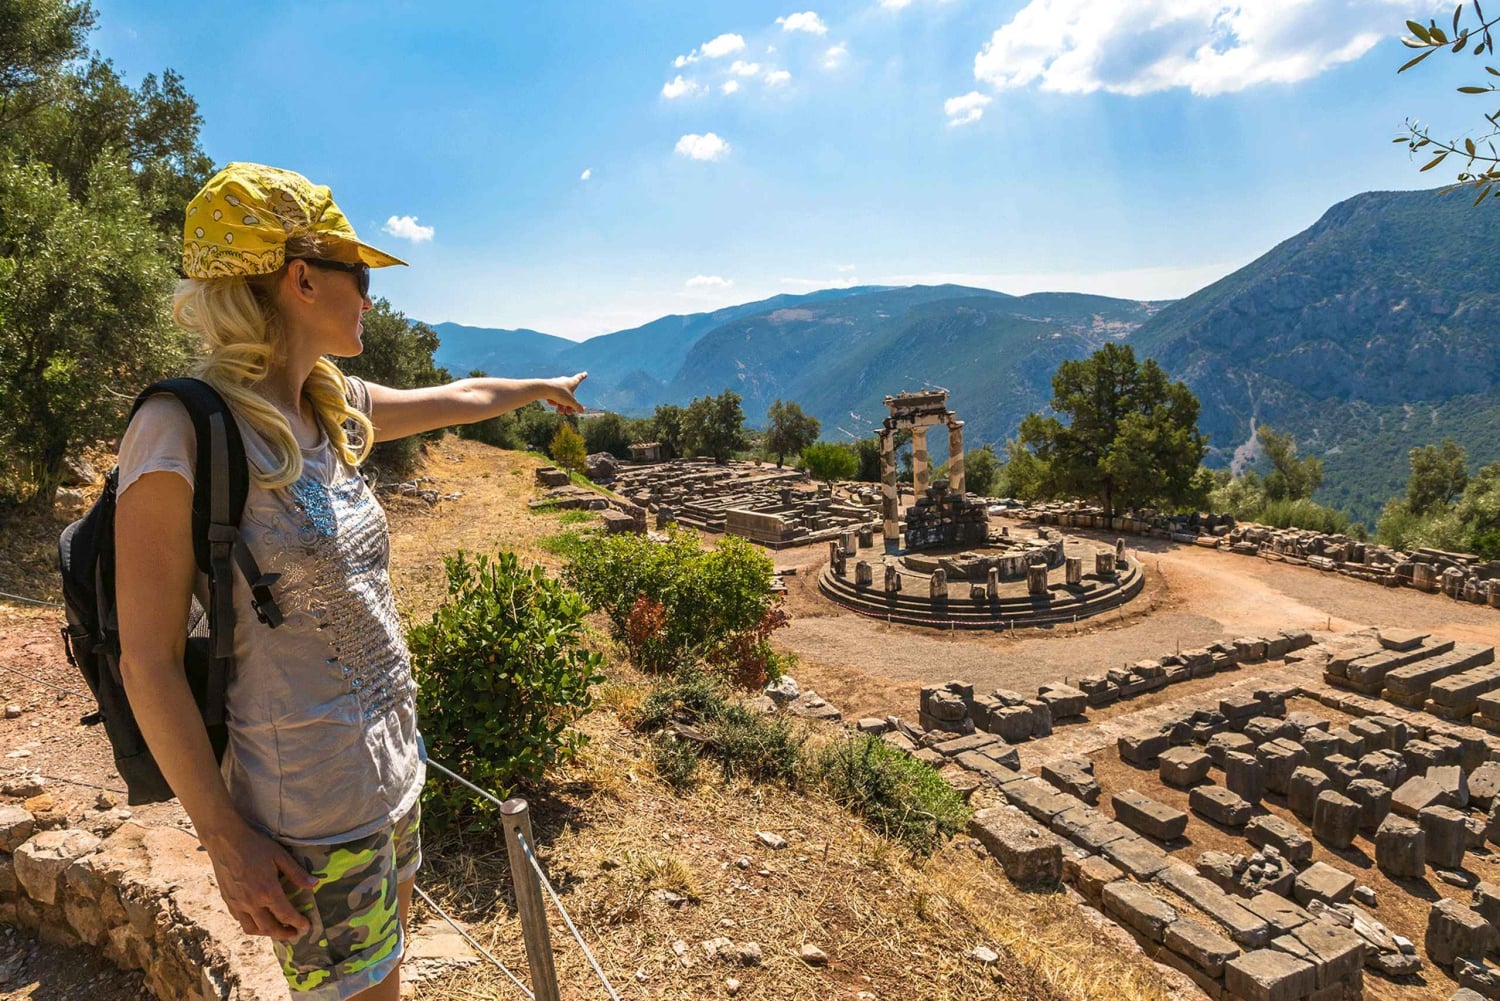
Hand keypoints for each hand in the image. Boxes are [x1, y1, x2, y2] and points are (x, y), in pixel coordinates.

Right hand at [202, 820, 317, 940]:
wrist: (225, 840)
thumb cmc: (255, 845)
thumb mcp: (280, 856)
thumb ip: (297, 873)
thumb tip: (315, 884)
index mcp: (267, 891)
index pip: (286, 915)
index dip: (298, 923)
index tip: (306, 926)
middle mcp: (251, 902)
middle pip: (269, 927)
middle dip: (284, 933)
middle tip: (294, 934)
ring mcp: (237, 903)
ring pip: (252, 928)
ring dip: (266, 933)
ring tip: (277, 931)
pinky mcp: (228, 901)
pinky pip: (240, 920)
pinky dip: (251, 925)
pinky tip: (258, 920)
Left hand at [544, 372, 586, 415]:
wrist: (543, 389)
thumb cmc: (559, 393)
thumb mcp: (570, 402)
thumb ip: (577, 406)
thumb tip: (582, 411)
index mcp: (572, 382)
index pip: (579, 378)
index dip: (583, 376)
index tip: (585, 373)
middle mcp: (564, 381)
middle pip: (570, 394)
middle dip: (569, 404)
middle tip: (569, 413)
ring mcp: (556, 384)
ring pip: (561, 396)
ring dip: (561, 405)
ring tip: (559, 412)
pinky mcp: (549, 387)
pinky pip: (554, 395)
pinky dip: (553, 400)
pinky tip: (551, 402)